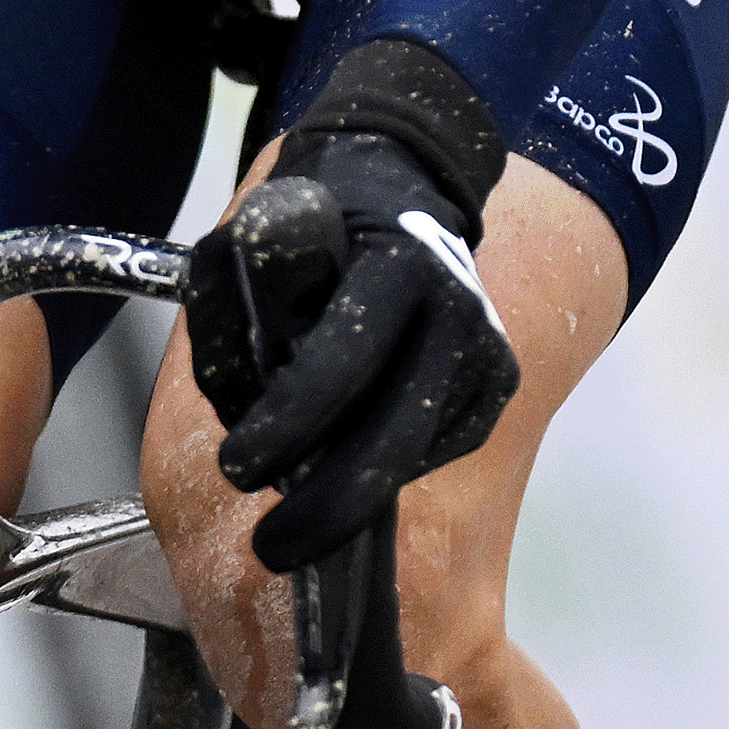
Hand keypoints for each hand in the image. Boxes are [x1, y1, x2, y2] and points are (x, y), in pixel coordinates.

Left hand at [186, 126, 519, 570]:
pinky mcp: (497, 387)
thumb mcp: (247, 240)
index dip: (288, 424)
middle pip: (392, 438)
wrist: (405, 181)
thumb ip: (231, 318)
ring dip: (348, 490)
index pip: (344, 359)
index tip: (235, 467)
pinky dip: (384, 464)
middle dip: (327, 509)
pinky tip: (351, 438)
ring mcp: (487, 354)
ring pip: (411, 455)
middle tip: (268, 547)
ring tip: (295, 498)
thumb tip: (242, 410)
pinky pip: (431, 451)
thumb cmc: (313, 219)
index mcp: (400, 261)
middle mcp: (457, 311)